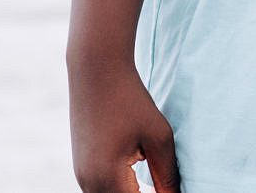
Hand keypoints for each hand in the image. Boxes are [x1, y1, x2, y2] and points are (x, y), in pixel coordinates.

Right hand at [70, 59, 179, 191]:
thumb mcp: (158, 137)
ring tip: (158, 187)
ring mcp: (82, 178)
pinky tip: (142, 186)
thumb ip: (166, 175)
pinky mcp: (82, 169)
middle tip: (168, 188)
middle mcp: (88, 184)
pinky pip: (103, 191)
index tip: (173, 191)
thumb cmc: (131, 101)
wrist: (96, 73)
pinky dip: (122, 191)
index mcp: (107, 179)